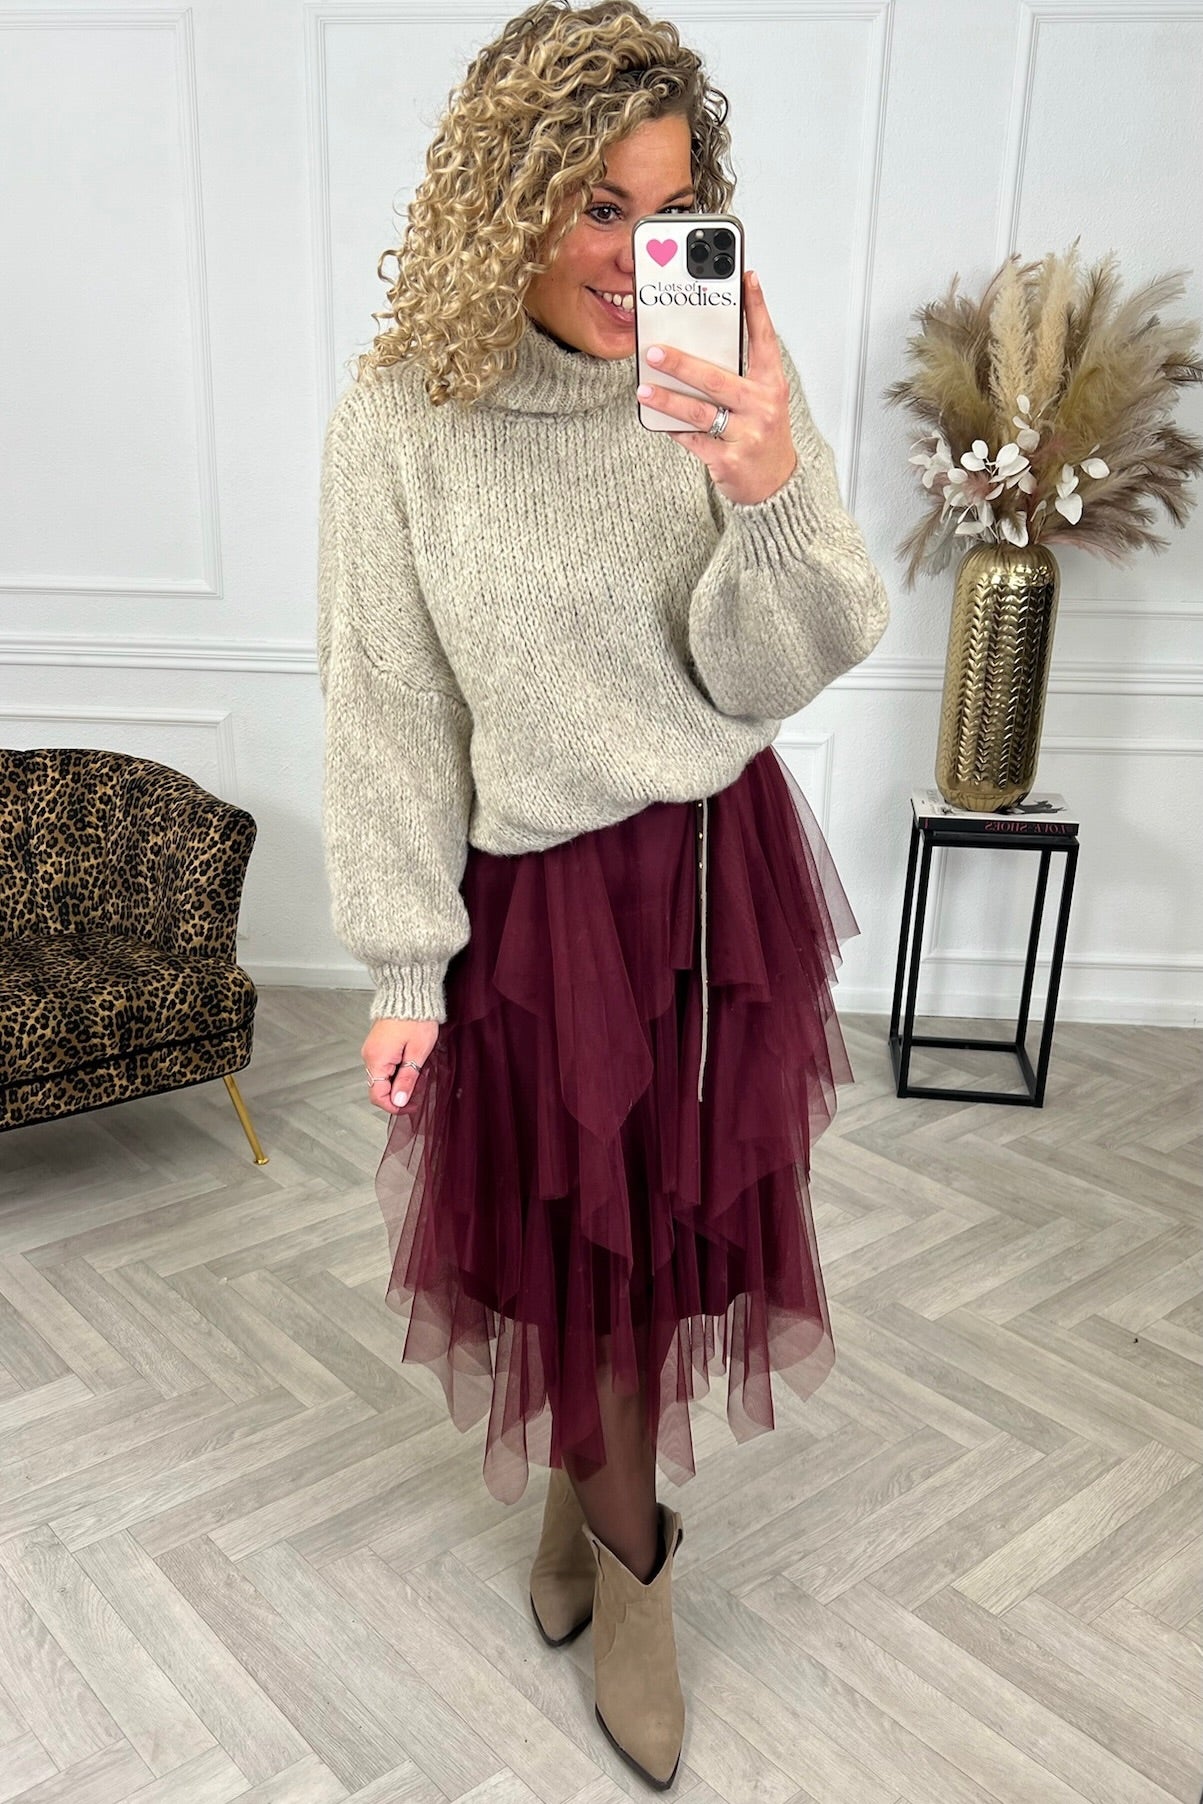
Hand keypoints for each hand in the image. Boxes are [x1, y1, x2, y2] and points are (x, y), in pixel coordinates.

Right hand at [362, 1016, 439, 1113]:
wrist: (411, 993)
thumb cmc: (417, 1018)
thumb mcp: (418, 1052)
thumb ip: (407, 1079)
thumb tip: (398, 1101)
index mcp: (377, 1059)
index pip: (378, 1096)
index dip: (395, 1106)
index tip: (412, 1105)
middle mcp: (369, 1056)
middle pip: (379, 1088)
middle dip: (398, 1094)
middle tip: (420, 1089)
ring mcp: (372, 1050)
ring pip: (382, 1077)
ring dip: (399, 1082)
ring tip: (418, 1073)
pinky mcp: (377, 1045)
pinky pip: (384, 1066)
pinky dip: (396, 1071)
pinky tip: (411, 1063)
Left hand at [636, 269, 798, 506]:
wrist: (776, 484)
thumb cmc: (762, 434)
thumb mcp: (761, 399)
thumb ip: (738, 374)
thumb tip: (696, 348)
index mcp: (771, 384)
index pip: (764, 339)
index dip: (756, 307)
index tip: (746, 277)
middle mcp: (762, 406)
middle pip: (717, 379)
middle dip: (682, 364)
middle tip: (655, 351)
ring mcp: (748, 434)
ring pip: (700, 412)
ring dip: (668, 399)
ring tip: (644, 388)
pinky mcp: (730, 460)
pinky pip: (693, 441)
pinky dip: (674, 429)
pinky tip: (657, 419)